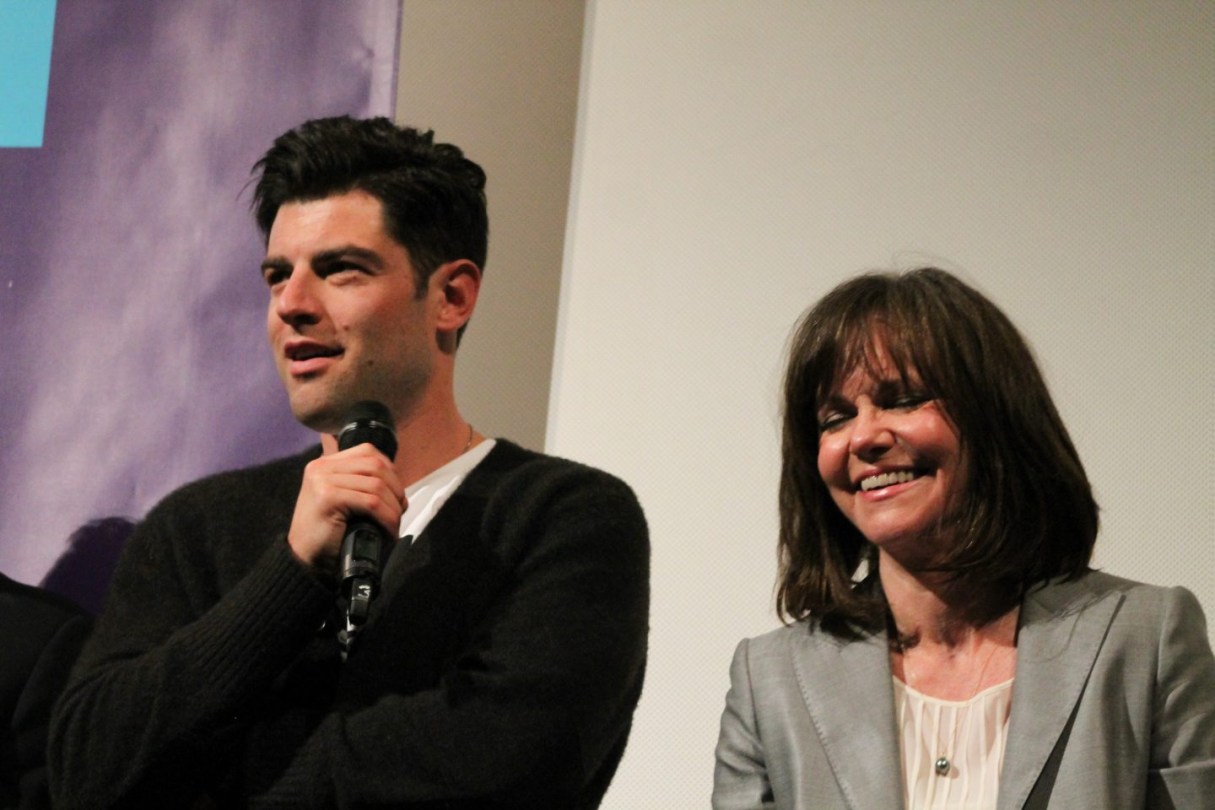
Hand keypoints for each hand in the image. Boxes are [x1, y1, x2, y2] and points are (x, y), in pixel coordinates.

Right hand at [287, 443, 404, 571]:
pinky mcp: (328, 497)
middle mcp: (322, 467)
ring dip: (393, 507)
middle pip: (375, 466)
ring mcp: (323, 480)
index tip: (396, 494)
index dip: (390, 471)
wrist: (306, 561)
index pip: (368, 452)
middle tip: (400, 511)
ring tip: (394, 524)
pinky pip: (371, 503)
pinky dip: (386, 517)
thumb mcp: (344, 500)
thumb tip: (398, 488)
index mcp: (325, 464)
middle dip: (395, 489)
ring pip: (376, 485)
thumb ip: (361, 485)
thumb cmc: (328, 534)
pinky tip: (388, 530)